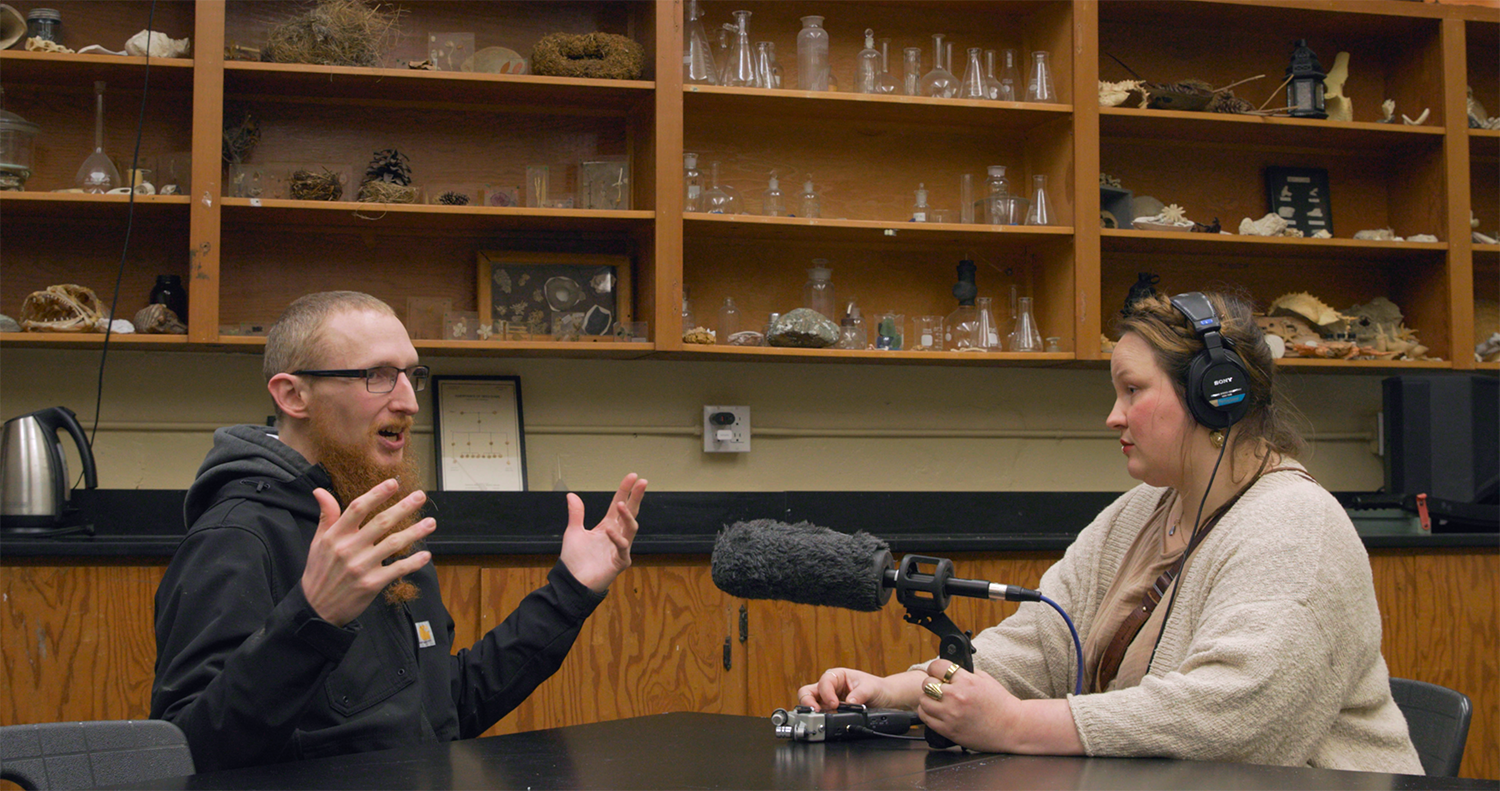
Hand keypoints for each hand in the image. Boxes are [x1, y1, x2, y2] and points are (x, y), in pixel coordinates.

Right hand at [300, 480, 435, 626]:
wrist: (316, 608)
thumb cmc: (319, 572)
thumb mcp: (317, 542)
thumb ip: (326, 516)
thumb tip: (321, 491)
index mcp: (336, 536)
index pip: (358, 508)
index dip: (377, 494)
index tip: (394, 483)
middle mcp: (349, 549)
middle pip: (381, 522)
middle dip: (403, 507)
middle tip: (420, 497)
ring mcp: (361, 567)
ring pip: (393, 543)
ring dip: (415, 532)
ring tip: (431, 523)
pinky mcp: (372, 584)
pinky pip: (397, 569)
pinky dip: (413, 562)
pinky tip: (425, 554)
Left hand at [559, 473, 646, 592]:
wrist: (572, 582)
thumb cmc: (575, 560)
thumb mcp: (573, 532)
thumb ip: (576, 514)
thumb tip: (571, 495)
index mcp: (607, 526)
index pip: (618, 504)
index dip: (625, 490)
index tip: (632, 476)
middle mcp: (616, 534)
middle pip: (630, 512)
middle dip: (636, 497)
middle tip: (642, 482)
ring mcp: (620, 548)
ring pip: (631, 528)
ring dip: (627, 515)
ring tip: (622, 504)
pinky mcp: (620, 561)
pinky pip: (622, 547)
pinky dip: (616, 538)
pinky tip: (609, 529)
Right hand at [797, 668, 924, 711]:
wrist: (886, 699)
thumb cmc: (878, 688)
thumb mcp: (871, 688)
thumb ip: (859, 695)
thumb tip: (849, 703)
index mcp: (838, 676)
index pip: (824, 682)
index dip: (826, 693)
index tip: (834, 704)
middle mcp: (830, 687)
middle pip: (808, 691)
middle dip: (809, 702)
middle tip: (816, 711)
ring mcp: (829, 700)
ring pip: (811, 704)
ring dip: (814, 712)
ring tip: (822, 718)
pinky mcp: (831, 711)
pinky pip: (821, 714)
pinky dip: (821, 718)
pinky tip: (828, 722)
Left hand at [915, 661, 1018, 751]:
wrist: (1012, 727)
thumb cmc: (1001, 704)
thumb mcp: (985, 679)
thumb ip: (965, 673)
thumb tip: (949, 668)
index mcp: (966, 681)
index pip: (936, 666)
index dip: (936, 668)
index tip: (938, 672)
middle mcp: (956, 697)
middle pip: (927, 683)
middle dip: (932, 684)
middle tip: (939, 688)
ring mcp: (951, 714)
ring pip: (923, 701)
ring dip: (928, 699)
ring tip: (938, 701)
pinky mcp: (949, 730)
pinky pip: (926, 718)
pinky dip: (928, 713)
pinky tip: (937, 712)